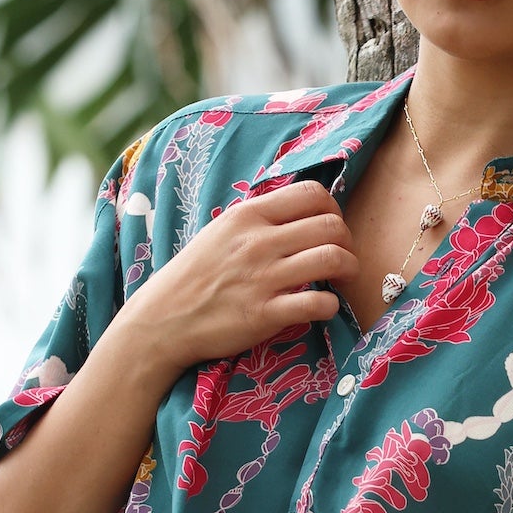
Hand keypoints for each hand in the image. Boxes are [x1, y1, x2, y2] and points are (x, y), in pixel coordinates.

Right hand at [132, 181, 352, 364]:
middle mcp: (259, 242)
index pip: (312, 194)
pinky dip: (331, 305)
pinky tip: (324, 307)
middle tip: (342, 258)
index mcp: (248, 215)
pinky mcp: (265, 314)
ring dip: (349, 270)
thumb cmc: (194, 275)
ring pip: (332, 259)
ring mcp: (263, 278)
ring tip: (342, 281)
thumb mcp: (222, 231)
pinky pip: (318, 303)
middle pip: (331, 226)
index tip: (330, 229)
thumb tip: (298, 212)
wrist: (163, 319)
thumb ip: (259, 220)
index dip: (333, 210)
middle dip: (347, 242)